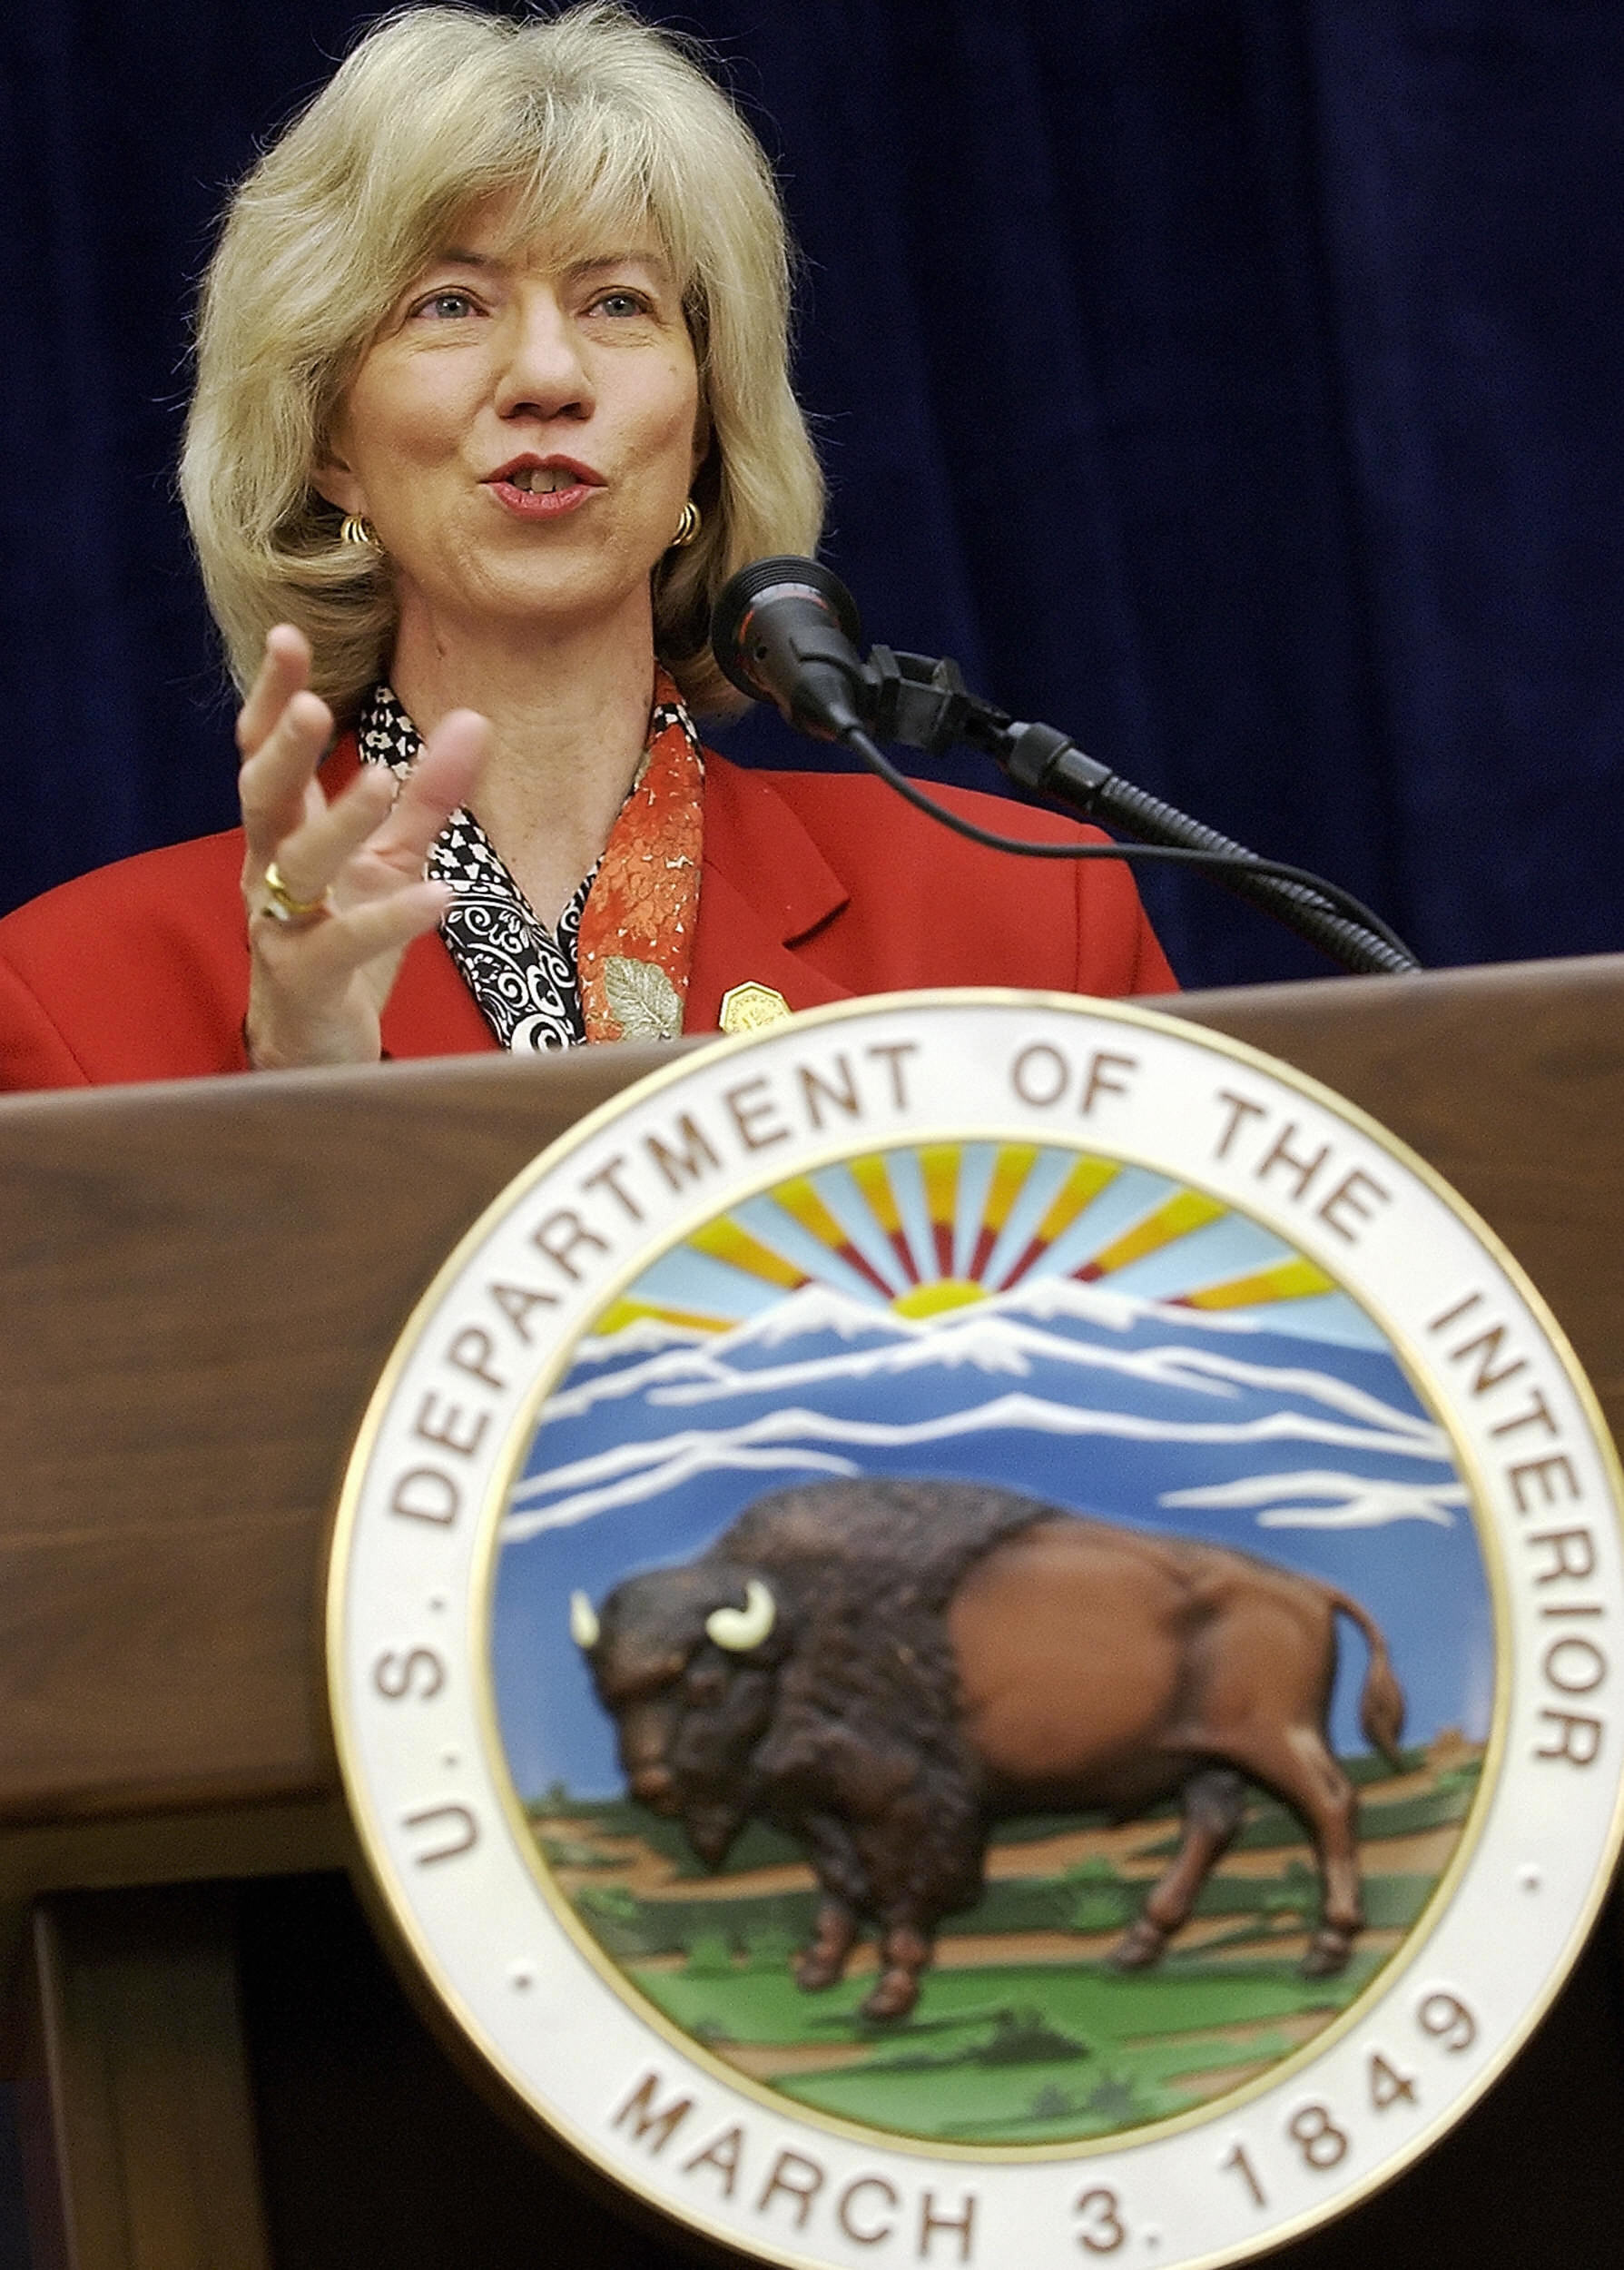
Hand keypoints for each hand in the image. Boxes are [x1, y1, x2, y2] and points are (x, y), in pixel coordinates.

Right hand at [237, 625, 486, 1068]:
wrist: (315, 1048)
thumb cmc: (344, 943)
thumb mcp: (391, 860)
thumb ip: (428, 797)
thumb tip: (474, 719)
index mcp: (282, 834)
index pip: (265, 754)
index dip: (273, 699)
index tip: (288, 636)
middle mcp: (268, 871)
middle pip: (261, 797)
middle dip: (286, 749)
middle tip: (316, 704)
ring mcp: (280, 926)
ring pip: (298, 867)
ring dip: (339, 820)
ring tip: (383, 778)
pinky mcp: (307, 980)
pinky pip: (343, 944)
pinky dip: (390, 919)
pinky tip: (439, 896)